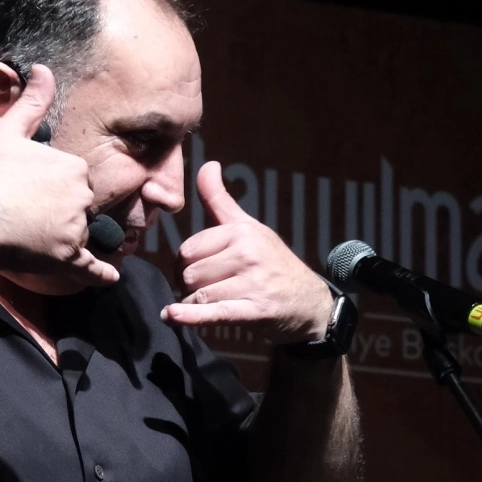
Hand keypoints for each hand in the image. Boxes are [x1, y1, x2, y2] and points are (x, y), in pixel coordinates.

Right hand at [0, 64, 118, 285]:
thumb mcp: (7, 130)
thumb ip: (32, 102)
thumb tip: (43, 69)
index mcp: (74, 167)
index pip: (75, 177)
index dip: (54, 183)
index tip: (31, 188)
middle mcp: (81, 197)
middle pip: (80, 205)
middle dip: (63, 208)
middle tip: (30, 212)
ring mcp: (75, 230)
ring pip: (80, 233)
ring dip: (67, 236)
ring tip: (39, 238)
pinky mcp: (65, 258)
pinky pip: (90, 268)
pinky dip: (101, 274)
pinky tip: (110, 278)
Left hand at [162, 161, 335, 341]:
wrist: (309, 302)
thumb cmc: (273, 263)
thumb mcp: (248, 227)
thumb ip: (220, 200)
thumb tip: (208, 165)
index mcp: (242, 232)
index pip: (188, 250)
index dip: (185, 265)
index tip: (198, 272)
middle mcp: (248, 254)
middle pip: (189, 274)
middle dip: (188, 286)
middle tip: (204, 290)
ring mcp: (253, 283)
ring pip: (197, 295)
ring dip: (195, 305)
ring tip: (209, 305)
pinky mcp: (255, 311)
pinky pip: (214, 312)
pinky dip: (190, 317)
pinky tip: (172, 315)